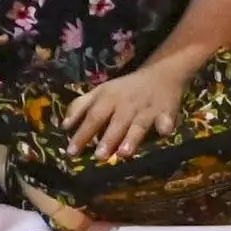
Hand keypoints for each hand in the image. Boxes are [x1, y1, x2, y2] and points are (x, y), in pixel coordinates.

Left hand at [57, 55, 196, 164]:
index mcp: (107, 98)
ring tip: (124, 153)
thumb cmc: (123, 89)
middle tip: (99, 156)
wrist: (159, 74)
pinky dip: (165, 125)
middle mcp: (126, 104)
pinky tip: (164, 132)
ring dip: (132, 138)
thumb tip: (64, 126)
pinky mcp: (166, 111)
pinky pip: (166, 120)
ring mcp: (146, 108)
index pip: (92, 117)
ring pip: (138, 124)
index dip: (82, 134)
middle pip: (115, 122)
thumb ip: (80, 107)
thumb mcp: (100, 92)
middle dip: (107, 139)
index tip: (71, 152)